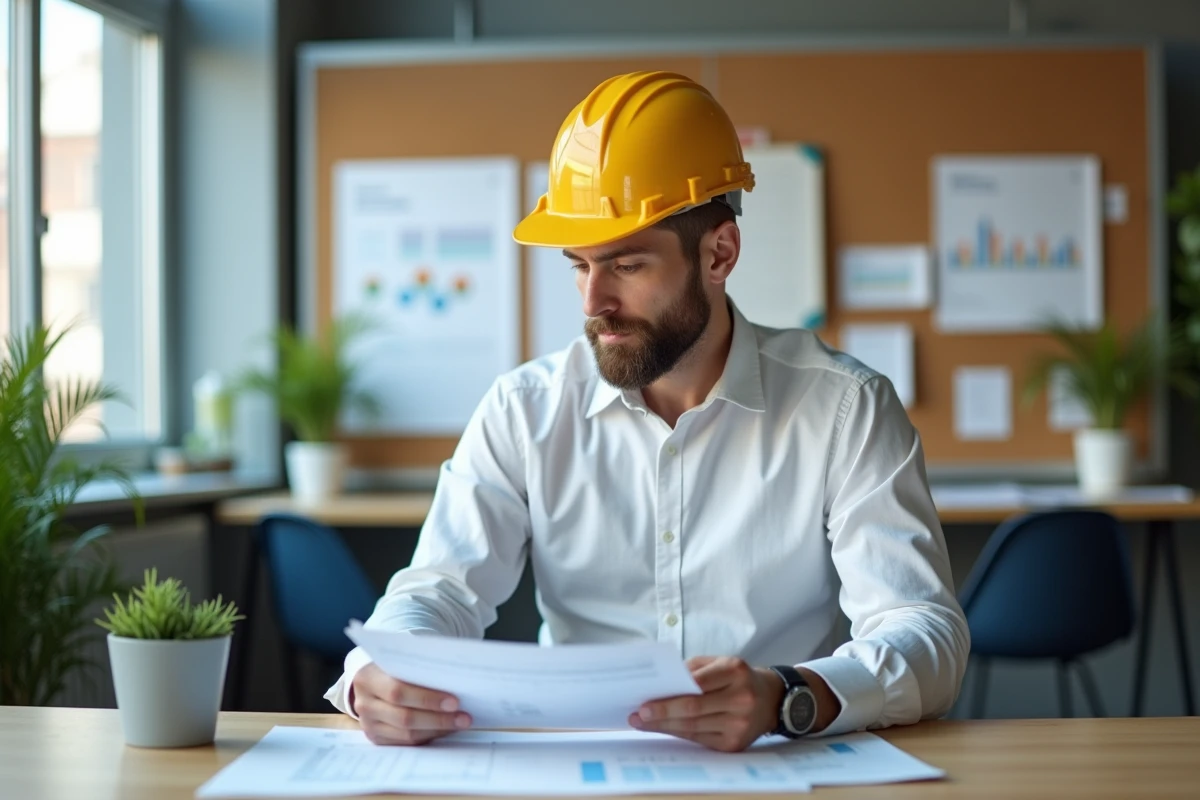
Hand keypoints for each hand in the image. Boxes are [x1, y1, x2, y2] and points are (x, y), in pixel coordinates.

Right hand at [350, 662, 471, 744]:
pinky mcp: (376, 738)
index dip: (428, 699)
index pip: (398, 692)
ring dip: (437, 730)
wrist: (370, 680)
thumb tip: (455, 680)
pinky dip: (428, 737)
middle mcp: (364, 704)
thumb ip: (420, 668)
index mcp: (367, 679)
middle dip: (438, 719)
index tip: (455, 701)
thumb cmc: (391, 666)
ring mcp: (368, 724)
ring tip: (460, 723)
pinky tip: (445, 729)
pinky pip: (406, 743)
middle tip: (464, 717)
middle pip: (404, 717)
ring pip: (407, 734)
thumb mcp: (399, 660)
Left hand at [629, 656, 784, 751]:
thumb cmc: (738, 677)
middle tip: (638, 715)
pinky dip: (679, 734)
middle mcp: (740, 698)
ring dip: (665, 727)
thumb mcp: (719, 662)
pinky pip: (700, 740)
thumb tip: (660, 685)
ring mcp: (739, 724)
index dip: (669, 696)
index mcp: (735, 671)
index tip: (645, 701)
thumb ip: (692, 670)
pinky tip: (664, 729)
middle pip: (693, 710)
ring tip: (643, 723)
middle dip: (661, 714)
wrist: (771, 699)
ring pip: (693, 728)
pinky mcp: (735, 744)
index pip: (696, 686)